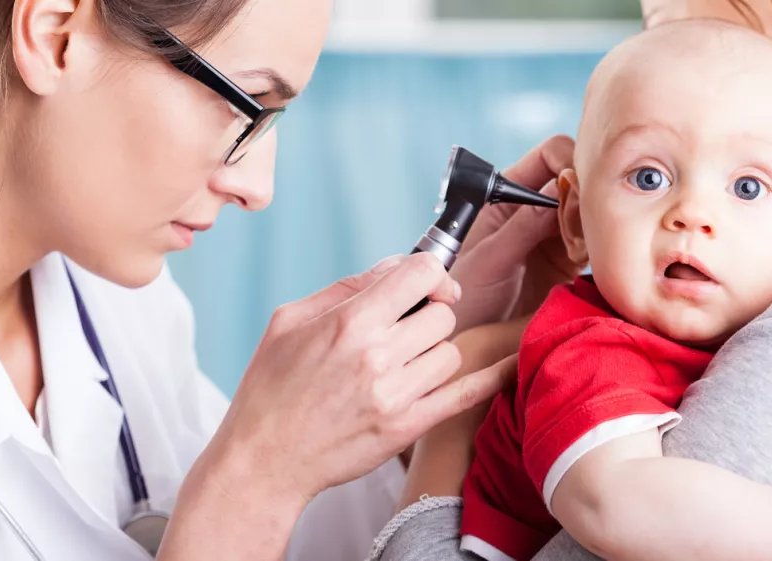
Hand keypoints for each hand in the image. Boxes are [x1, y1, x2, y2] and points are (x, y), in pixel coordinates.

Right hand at [208, 253, 511, 506]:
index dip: (429, 272)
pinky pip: (467, 393)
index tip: (423, 284)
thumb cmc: (271, 387)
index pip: (421, 272)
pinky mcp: (408, 427)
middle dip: (429, 314)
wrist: (264, 459)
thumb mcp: (291, 319)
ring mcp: (397, 395)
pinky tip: (508, 362)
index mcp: (350, 322)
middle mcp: (378, 356)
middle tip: (406, 328)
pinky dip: (491, 376)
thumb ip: (347, 287)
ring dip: (434, 351)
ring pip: (451, 352)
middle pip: (443, 314)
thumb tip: (395, 266)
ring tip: (406, 362)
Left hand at [449, 135, 584, 335]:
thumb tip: (560, 187)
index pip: (549, 155)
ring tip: (580, 249)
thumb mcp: (489, 259)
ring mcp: (553, 233)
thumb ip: (523, 225)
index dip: (569, 161)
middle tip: (585, 223)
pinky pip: (595, 243)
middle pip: (577, 179)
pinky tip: (587, 263)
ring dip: (595, 224)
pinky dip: (599, 249)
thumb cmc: (463, 296)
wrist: (464, 338)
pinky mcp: (568, 260)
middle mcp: (533, 207)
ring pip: (591, 211)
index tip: (578, 186)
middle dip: (589, 194)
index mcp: (506, 192)